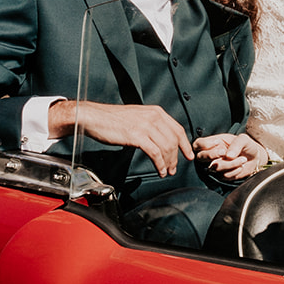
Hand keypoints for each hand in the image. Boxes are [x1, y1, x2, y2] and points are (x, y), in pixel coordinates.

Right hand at [49, 101, 193, 177]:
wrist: (94, 117)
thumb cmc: (112, 119)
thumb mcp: (138, 117)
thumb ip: (151, 125)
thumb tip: (161, 139)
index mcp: (156, 112)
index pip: (178, 129)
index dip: (185, 144)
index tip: (188, 154)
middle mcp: (154, 117)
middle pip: (174, 140)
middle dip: (177, 157)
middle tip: (175, 168)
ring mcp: (146, 126)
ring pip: (166, 148)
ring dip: (169, 163)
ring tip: (167, 172)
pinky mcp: (137, 136)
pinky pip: (155, 153)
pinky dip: (160, 164)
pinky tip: (159, 170)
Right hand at [194, 133, 266, 180]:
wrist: (255, 158)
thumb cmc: (246, 146)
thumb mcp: (244, 139)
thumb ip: (237, 143)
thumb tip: (228, 155)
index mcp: (212, 143)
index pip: (198, 144)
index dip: (204, 144)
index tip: (218, 142)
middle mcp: (210, 155)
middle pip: (200, 157)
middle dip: (212, 155)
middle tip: (224, 152)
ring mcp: (215, 166)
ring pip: (215, 167)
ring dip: (230, 164)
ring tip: (243, 159)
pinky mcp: (221, 176)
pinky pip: (224, 176)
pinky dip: (235, 171)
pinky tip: (241, 166)